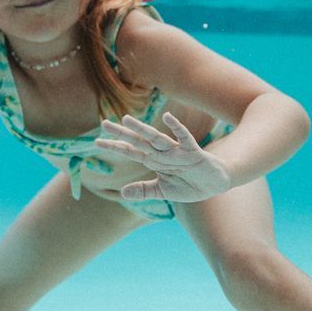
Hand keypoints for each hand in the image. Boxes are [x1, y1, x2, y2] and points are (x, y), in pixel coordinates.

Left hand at [96, 111, 230, 204]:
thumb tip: (122, 193)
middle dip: (122, 134)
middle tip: (104, 123)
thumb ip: (144, 190)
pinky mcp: (193, 153)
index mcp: (154, 161)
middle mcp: (162, 153)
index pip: (131, 152)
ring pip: (156, 138)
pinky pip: (184, 138)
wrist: (215, 185)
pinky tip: (168, 117)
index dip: (115, 147)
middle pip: (139, 141)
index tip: (97, 142)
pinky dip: (177, 128)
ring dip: (142, 130)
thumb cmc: (189, 185)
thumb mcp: (163, 191)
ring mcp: (177, 152)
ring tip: (127, 120)